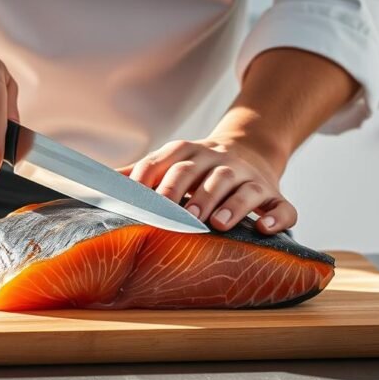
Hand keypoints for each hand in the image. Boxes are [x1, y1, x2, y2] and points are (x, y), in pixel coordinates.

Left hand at [119, 48, 358, 234]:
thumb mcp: (171, 163)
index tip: (138, 197)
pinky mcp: (275, 196)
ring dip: (231, 205)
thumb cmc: (199, 169)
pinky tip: (263, 228)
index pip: (171, 160)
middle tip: (182, 217)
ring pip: (243, 188)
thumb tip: (96, 183)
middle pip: (206, 174)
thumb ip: (139, 174)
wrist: (251, 151)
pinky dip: (275, 217)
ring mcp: (250, 179)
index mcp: (190, 154)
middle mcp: (221, 162)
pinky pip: (282, 207)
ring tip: (218, 224)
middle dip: (193, 194)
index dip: (155, 176)